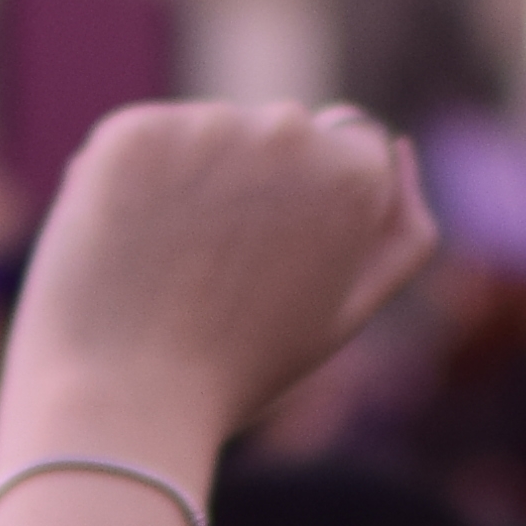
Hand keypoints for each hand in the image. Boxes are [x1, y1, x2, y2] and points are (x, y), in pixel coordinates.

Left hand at [3, 103, 436, 458]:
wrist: (127, 400)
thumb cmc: (241, 369)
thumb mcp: (347, 312)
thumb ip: (400, 234)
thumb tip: (401, 150)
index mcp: (354, 172)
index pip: (348, 142)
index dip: (309, 203)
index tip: (274, 258)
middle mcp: (288, 131)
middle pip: (277, 135)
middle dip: (252, 186)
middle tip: (215, 276)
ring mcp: (205, 125)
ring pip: (205, 134)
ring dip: (191, 180)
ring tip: (166, 267)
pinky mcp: (130, 133)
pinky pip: (140, 143)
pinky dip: (132, 184)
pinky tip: (124, 246)